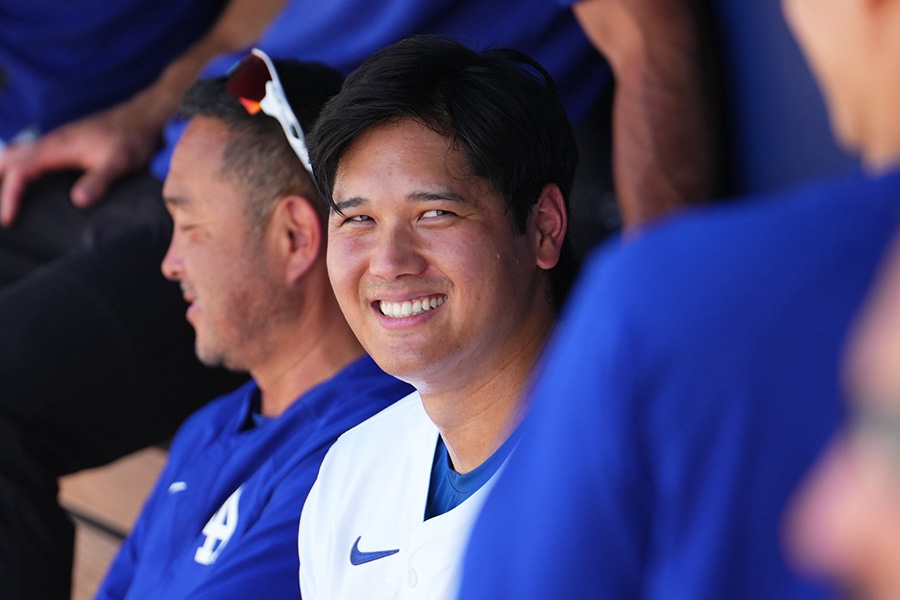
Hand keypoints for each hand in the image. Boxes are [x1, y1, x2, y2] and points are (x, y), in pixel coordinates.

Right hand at [0, 101, 163, 226]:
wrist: (143, 117)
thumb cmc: (132, 139)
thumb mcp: (120, 162)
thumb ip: (99, 180)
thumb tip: (78, 201)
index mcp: (58, 146)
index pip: (21, 171)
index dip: (10, 195)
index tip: (9, 219)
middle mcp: (51, 141)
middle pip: (8, 159)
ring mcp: (56, 139)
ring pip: (15, 153)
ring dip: (4, 171)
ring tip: (2, 195)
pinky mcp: (63, 141)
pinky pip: (29, 152)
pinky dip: (17, 165)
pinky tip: (23, 178)